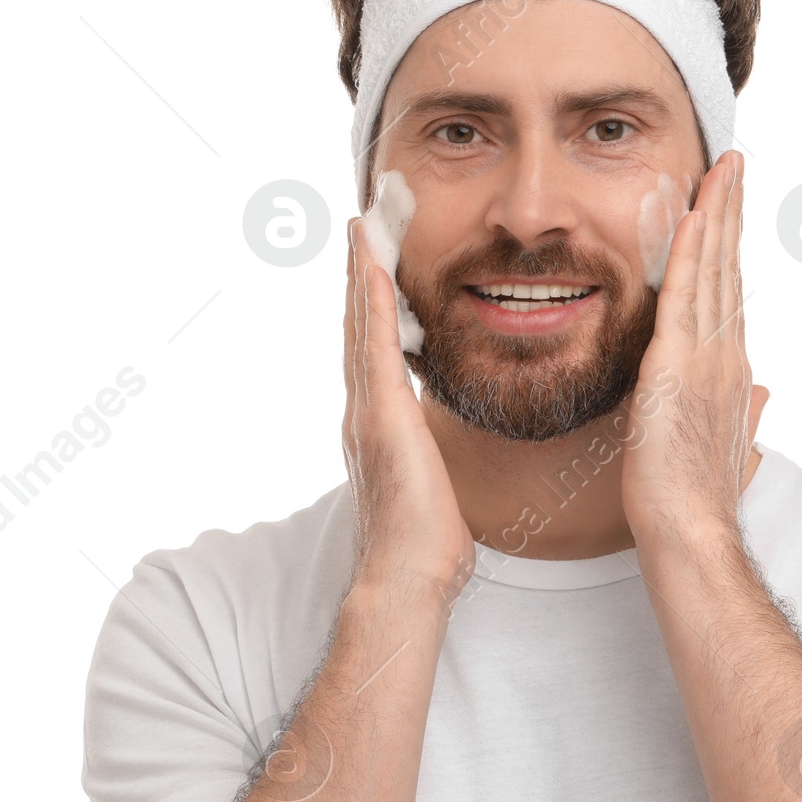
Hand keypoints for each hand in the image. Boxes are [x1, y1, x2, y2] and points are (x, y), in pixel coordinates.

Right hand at [342, 218, 475, 603]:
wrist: (409, 575)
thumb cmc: (429, 544)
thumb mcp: (435, 487)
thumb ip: (433, 463)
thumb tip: (442, 464)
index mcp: (379, 426)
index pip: (374, 353)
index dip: (372, 307)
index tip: (374, 266)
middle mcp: (364, 411)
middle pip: (359, 329)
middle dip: (359, 277)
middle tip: (360, 226)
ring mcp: (367, 410)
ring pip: (361, 326)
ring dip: (361, 274)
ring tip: (362, 228)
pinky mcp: (381, 414)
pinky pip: (376, 344)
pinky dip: (373, 301)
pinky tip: (375, 265)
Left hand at [619, 151, 769, 551]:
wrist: (690, 528)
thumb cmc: (697, 499)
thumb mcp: (726, 448)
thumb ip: (746, 417)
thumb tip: (765, 397)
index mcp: (730, 371)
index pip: (730, 294)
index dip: (731, 246)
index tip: (731, 205)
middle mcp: (727, 356)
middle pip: (729, 269)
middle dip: (731, 212)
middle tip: (734, 163)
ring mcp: (708, 358)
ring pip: (713, 270)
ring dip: (717, 215)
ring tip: (722, 169)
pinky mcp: (678, 366)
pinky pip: (686, 296)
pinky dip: (691, 253)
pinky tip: (694, 215)